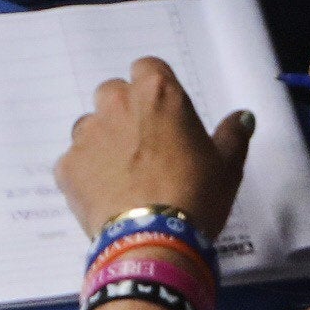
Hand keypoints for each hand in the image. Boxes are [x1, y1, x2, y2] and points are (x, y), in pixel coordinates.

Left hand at [54, 57, 249, 237]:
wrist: (154, 242)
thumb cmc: (196, 196)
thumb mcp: (227, 166)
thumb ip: (233, 135)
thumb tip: (242, 117)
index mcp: (157, 92)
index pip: (148, 68)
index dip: (155, 90)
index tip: (164, 116)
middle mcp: (116, 103)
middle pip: (114, 93)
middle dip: (125, 113)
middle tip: (143, 147)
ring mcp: (86, 134)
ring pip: (90, 126)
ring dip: (103, 142)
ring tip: (121, 176)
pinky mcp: (66, 166)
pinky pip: (74, 162)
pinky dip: (86, 174)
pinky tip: (105, 198)